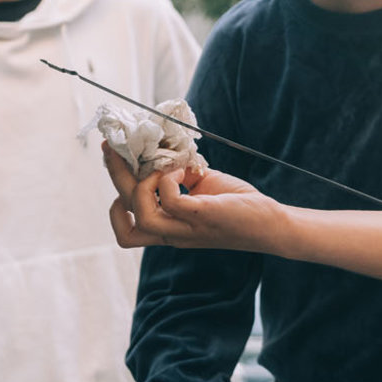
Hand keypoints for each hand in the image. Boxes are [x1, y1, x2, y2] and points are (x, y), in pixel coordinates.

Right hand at [103, 143, 290, 253]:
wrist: (269, 223)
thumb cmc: (238, 206)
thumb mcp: (202, 188)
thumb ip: (180, 177)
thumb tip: (165, 153)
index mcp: (168, 228)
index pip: (126, 225)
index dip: (114, 197)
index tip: (118, 166)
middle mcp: (171, 233)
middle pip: (125, 213)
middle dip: (115, 175)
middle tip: (112, 148)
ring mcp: (185, 228)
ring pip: (140, 215)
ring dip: (142, 184)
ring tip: (160, 167)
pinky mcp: (202, 216)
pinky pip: (169, 200)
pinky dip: (168, 180)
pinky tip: (183, 170)